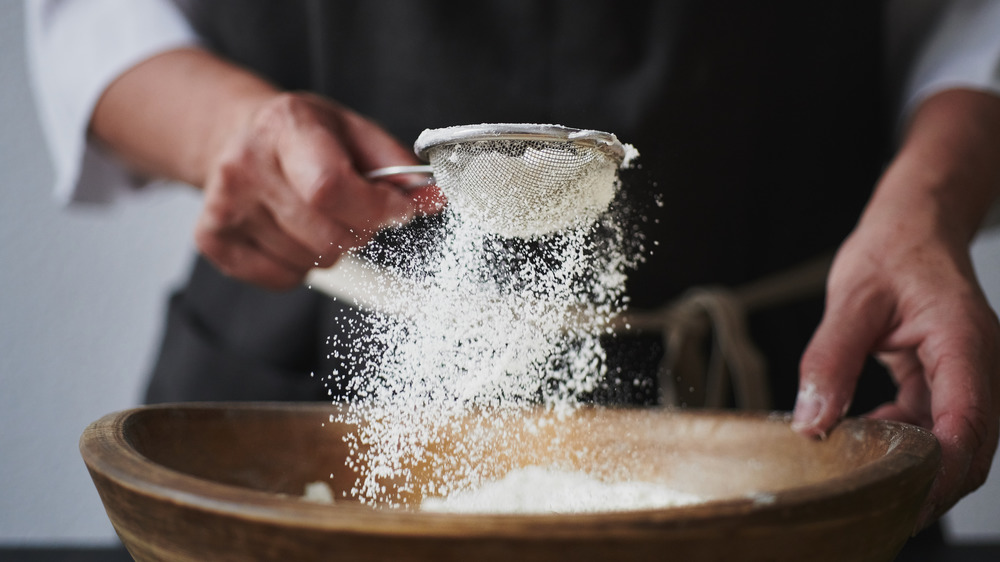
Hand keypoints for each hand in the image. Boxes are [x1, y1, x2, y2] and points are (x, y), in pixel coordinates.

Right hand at [196, 92, 440, 288]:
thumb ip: (397, 165)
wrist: (236, 136)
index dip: (375, 209)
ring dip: (330, 248)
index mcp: (286, 127)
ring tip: (316, 216)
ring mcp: (223, 205)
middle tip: (355, 212)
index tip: (398, 211)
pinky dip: (300, 266)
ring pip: (310, 260)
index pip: (331, 188)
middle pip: (326, 233)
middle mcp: (246, 165)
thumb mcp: (354, 131)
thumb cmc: (304, 135)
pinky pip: (283, 278)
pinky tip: (292, 233)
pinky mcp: (212, 239)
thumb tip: (434, 199)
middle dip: (359, 231)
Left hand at [792, 89, 999, 529]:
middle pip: (970, 446)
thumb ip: (831, 358)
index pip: (966, 423)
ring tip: (860, 472)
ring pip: (952, 439)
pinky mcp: (945, 378)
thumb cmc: (891, 250)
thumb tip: (812, 420)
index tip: (905, 499)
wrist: (913, 224)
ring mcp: (964, 374)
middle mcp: (975, 364)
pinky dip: (901, 438)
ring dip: (914, 462)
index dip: (941, 472)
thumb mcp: (851, 299)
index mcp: (963, 341)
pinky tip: (860, 436)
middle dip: (931, 484)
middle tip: (878, 504)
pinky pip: (932, 423)